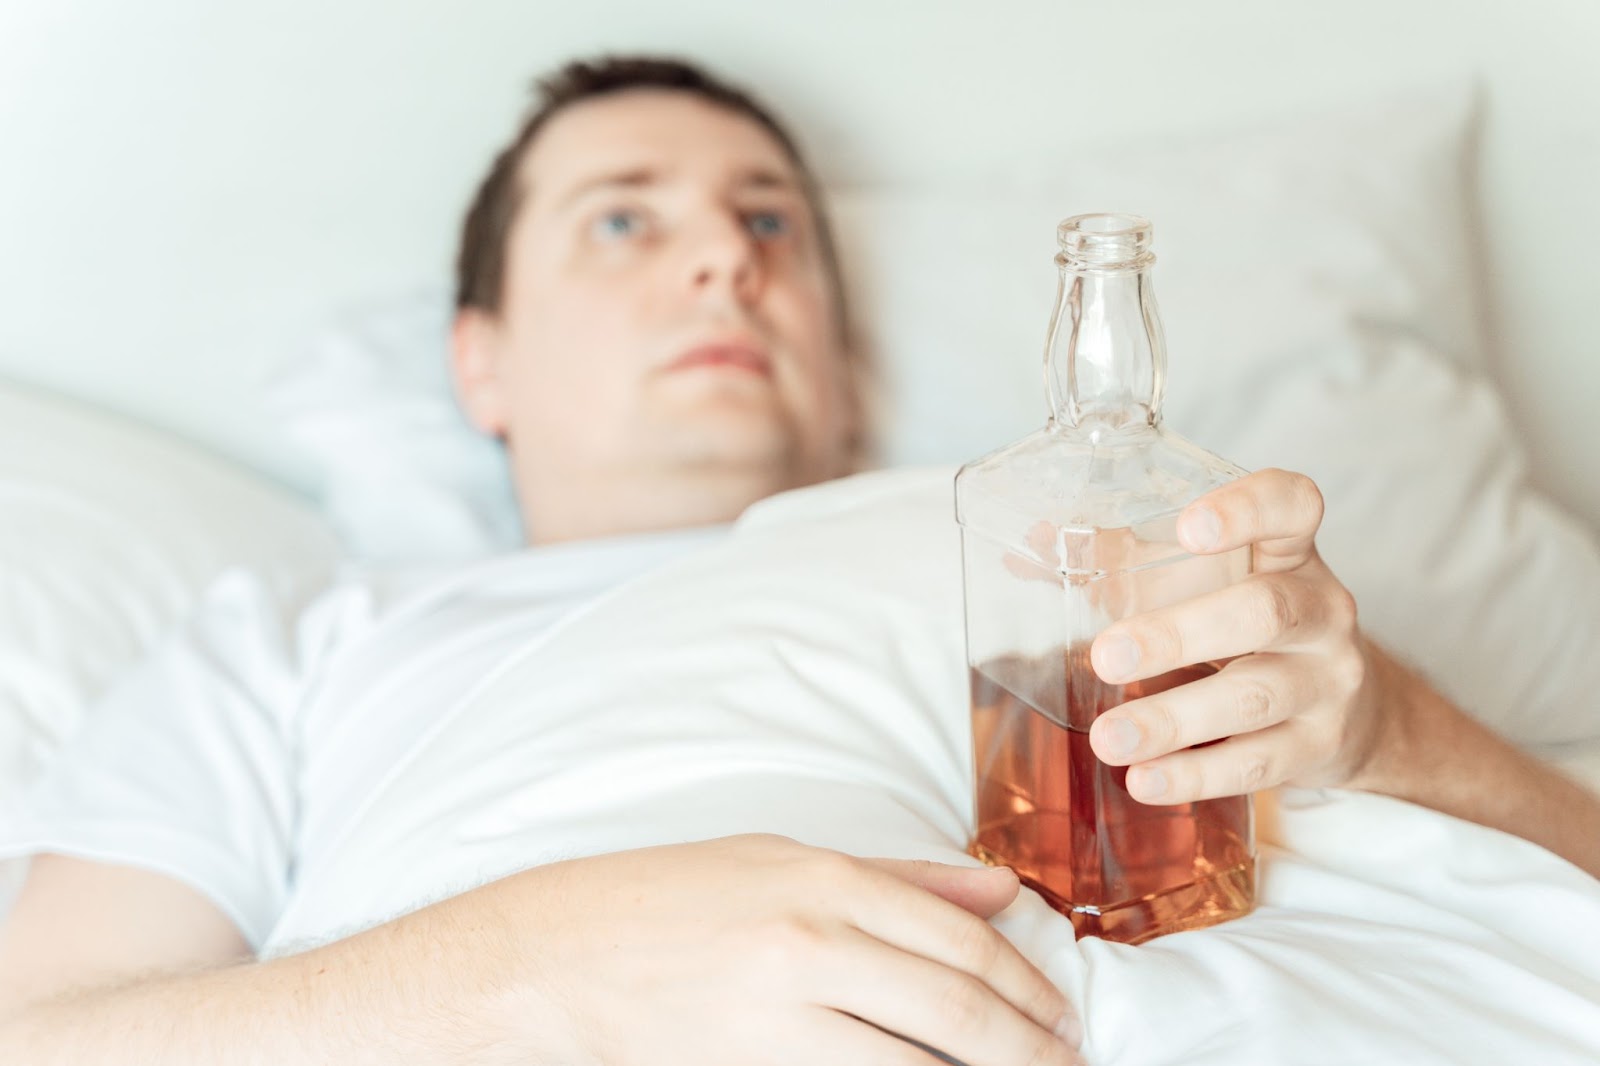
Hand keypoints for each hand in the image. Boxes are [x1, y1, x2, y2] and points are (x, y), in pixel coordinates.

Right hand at [493, 834, 1082, 1065]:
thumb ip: (899, 878)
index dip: (1032, 992)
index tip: (1062, 1021)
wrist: (552, 962)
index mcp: (825, 881)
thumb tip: (998, 896)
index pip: (965, 944)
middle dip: (1032, 1053)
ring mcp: (781, 1021)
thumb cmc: (665, 900)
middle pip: (960, 1014)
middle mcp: (812, 947)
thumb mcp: (780, 858)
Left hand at [1086, 468, 1387, 802]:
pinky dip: (1195, 775)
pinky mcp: (1320, 745)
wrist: (1353, 712)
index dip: (1247, 509)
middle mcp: (1321, 609)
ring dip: (1173, 720)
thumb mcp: (1204, 585)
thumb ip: (1123, 558)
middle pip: (1265, 611)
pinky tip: (1144, 779)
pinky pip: (1256, 763)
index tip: (1187, 526)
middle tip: (1106, 656)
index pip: (1292, 506)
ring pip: (1254, 696)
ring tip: (1108, 738)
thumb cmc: (1248, 629)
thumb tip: (1036, 540)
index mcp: (1290, 552)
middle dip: (1178, 635)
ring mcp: (1328, 680)